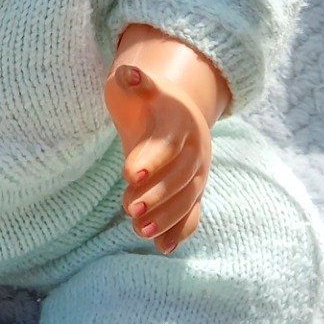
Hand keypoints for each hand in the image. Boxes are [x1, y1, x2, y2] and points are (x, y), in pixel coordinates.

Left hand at [104, 27, 228, 254]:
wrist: (174, 109)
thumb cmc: (145, 99)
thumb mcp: (134, 85)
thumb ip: (132, 82)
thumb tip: (129, 75)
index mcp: (179, 122)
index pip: (167, 144)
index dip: (151, 160)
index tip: (128, 174)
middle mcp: (194, 150)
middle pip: (180, 177)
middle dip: (156, 195)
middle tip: (129, 209)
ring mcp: (196, 173)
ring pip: (187, 199)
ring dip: (166, 218)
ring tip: (140, 231)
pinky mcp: (191, 192)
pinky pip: (192, 214)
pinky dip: (181, 231)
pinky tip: (163, 247)